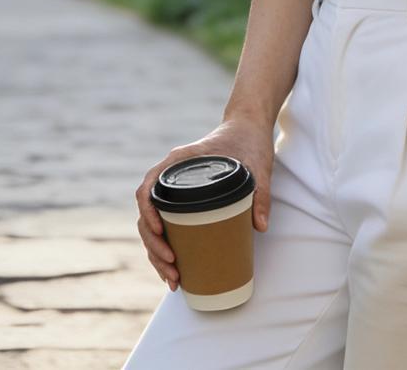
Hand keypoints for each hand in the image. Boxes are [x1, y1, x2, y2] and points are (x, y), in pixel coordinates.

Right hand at [134, 113, 275, 290]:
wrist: (249, 127)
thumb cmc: (249, 141)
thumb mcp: (257, 165)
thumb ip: (260, 193)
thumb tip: (260, 227)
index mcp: (179, 162)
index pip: (148, 187)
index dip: (147, 212)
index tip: (160, 231)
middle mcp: (171, 176)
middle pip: (147, 213)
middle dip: (154, 246)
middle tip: (172, 269)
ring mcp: (175, 189)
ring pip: (152, 224)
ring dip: (156, 253)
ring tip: (172, 280)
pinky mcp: (184, 201)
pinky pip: (166, 225)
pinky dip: (165, 248)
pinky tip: (175, 270)